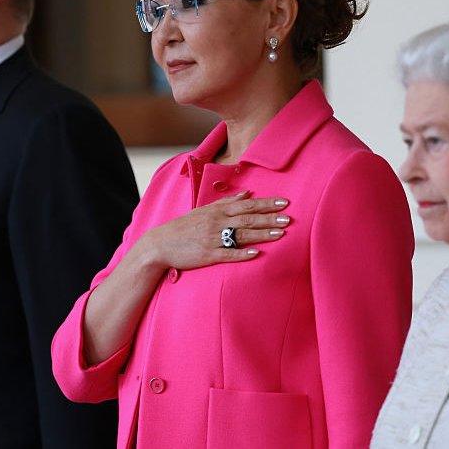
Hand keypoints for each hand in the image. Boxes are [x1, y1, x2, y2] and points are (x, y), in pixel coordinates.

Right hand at [136, 191, 289, 271]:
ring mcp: (213, 239)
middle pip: (247, 219)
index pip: (247, 205)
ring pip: (241, 235)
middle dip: (269, 218)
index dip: (266, 204)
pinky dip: (242, 253)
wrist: (160, 244)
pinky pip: (228, 254)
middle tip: (288, 218)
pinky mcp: (208, 255)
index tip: (284, 203)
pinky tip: (257, 254)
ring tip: (280, 234)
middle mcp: (217, 222)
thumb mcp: (204, 210)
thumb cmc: (185, 227)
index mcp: (217, 211)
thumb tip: (248, 193)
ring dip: (262, 234)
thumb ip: (227, 202)